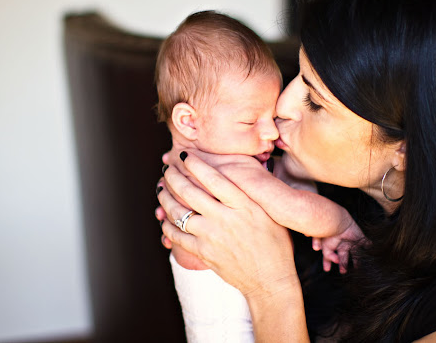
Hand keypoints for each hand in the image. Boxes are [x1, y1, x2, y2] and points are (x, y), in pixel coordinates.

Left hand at [158, 151, 298, 297]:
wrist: (270, 280)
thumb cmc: (275, 245)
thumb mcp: (270, 213)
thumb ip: (252, 193)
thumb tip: (238, 171)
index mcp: (243, 205)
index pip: (213, 178)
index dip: (195, 164)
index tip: (184, 155)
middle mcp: (224, 218)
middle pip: (190, 192)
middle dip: (174, 176)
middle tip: (167, 168)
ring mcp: (211, 236)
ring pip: (178, 212)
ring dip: (165, 198)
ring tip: (161, 188)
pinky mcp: (203, 253)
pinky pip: (177, 236)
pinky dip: (166, 225)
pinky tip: (163, 217)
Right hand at [312, 221, 365, 272]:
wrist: (337, 223)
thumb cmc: (329, 235)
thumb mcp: (326, 248)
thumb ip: (329, 257)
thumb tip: (336, 262)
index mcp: (332, 246)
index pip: (329, 256)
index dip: (327, 263)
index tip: (327, 269)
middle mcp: (341, 244)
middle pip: (343, 256)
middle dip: (343, 264)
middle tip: (343, 272)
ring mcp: (351, 242)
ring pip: (355, 253)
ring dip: (357, 261)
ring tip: (358, 268)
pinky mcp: (360, 238)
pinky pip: (366, 243)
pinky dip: (369, 246)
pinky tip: (371, 251)